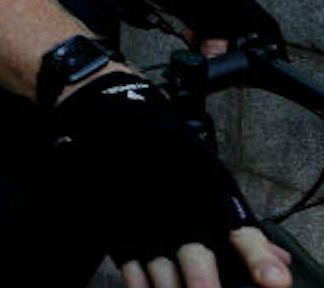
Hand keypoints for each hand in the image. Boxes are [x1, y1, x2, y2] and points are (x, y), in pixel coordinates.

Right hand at [52, 74, 291, 286]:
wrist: (113, 120)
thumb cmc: (170, 151)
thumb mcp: (211, 178)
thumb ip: (244, 226)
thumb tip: (280, 261)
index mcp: (211, 198)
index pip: (243, 236)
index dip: (259, 260)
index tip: (276, 282)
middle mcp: (181, 215)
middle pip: (197, 262)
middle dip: (203, 284)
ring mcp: (146, 224)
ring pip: (161, 273)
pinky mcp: (119, 230)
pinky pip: (130, 267)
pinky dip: (139, 284)